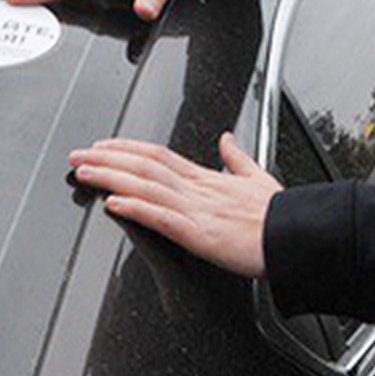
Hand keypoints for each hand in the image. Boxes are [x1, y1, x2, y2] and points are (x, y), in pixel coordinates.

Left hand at [69, 133, 281, 278]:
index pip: (159, 155)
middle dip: (108, 159)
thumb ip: (237, 158)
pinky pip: (162, 218)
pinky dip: (136, 208)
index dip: (128, 148)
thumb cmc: (280, 214)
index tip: (103, 146)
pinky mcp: (200, 234)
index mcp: (208, 178)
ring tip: (84, 172)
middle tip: (78, 155)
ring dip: (111, 178)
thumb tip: (226, 139)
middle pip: (144, 165)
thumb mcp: (258, 177)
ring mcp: (197, 210)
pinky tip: (113, 203)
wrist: (296, 236)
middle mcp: (198, 189)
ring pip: (146, 186)